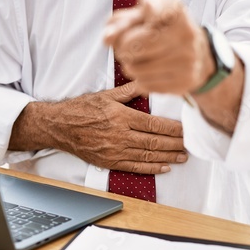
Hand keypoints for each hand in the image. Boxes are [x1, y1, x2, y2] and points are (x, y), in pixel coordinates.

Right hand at [12, 82, 186, 174]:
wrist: (59, 126)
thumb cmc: (81, 109)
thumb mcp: (106, 95)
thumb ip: (129, 91)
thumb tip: (148, 81)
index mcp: (121, 116)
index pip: (155, 124)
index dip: (173, 129)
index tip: (186, 129)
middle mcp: (120, 135)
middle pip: (155, 142)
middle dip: (175, 144)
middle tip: (190, 144)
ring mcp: (115, 151)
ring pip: (148, 156)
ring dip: (168, 157)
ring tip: (183, 156)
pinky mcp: (109, 162)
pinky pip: (135, 167)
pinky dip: (152, 168)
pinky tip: (164, 167)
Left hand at [104, 0, 212, 95]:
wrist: (200, 56)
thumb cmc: (165, 32)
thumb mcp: (146, 17)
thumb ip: (122, 21)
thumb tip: (107, 38)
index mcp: (177, 11)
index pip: (149, 9)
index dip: (131, 18)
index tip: (136, 18)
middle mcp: (186, 34)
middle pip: (131, 43)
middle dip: (121, 47)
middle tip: (126, 47)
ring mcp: (187, 60)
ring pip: (134, 68)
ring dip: (129, 65)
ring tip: (138, 60)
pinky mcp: (184, 82)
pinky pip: (144, 84)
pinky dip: (140, 79)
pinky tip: (150, 71)